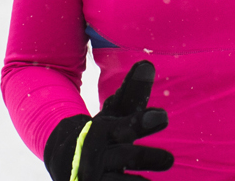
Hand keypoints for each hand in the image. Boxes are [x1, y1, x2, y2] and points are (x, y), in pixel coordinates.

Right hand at [43, 60, 174, 180]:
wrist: (64, 162)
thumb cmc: (100, 136)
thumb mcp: (114, 116)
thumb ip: (132, 94)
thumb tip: (148, 64)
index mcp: (102, 131)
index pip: (123, 125)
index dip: (141, 122)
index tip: (161, 117)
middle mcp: (94, 155)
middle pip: (125, 156)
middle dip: (147, 157)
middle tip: (169, 160)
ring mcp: (92, 177)